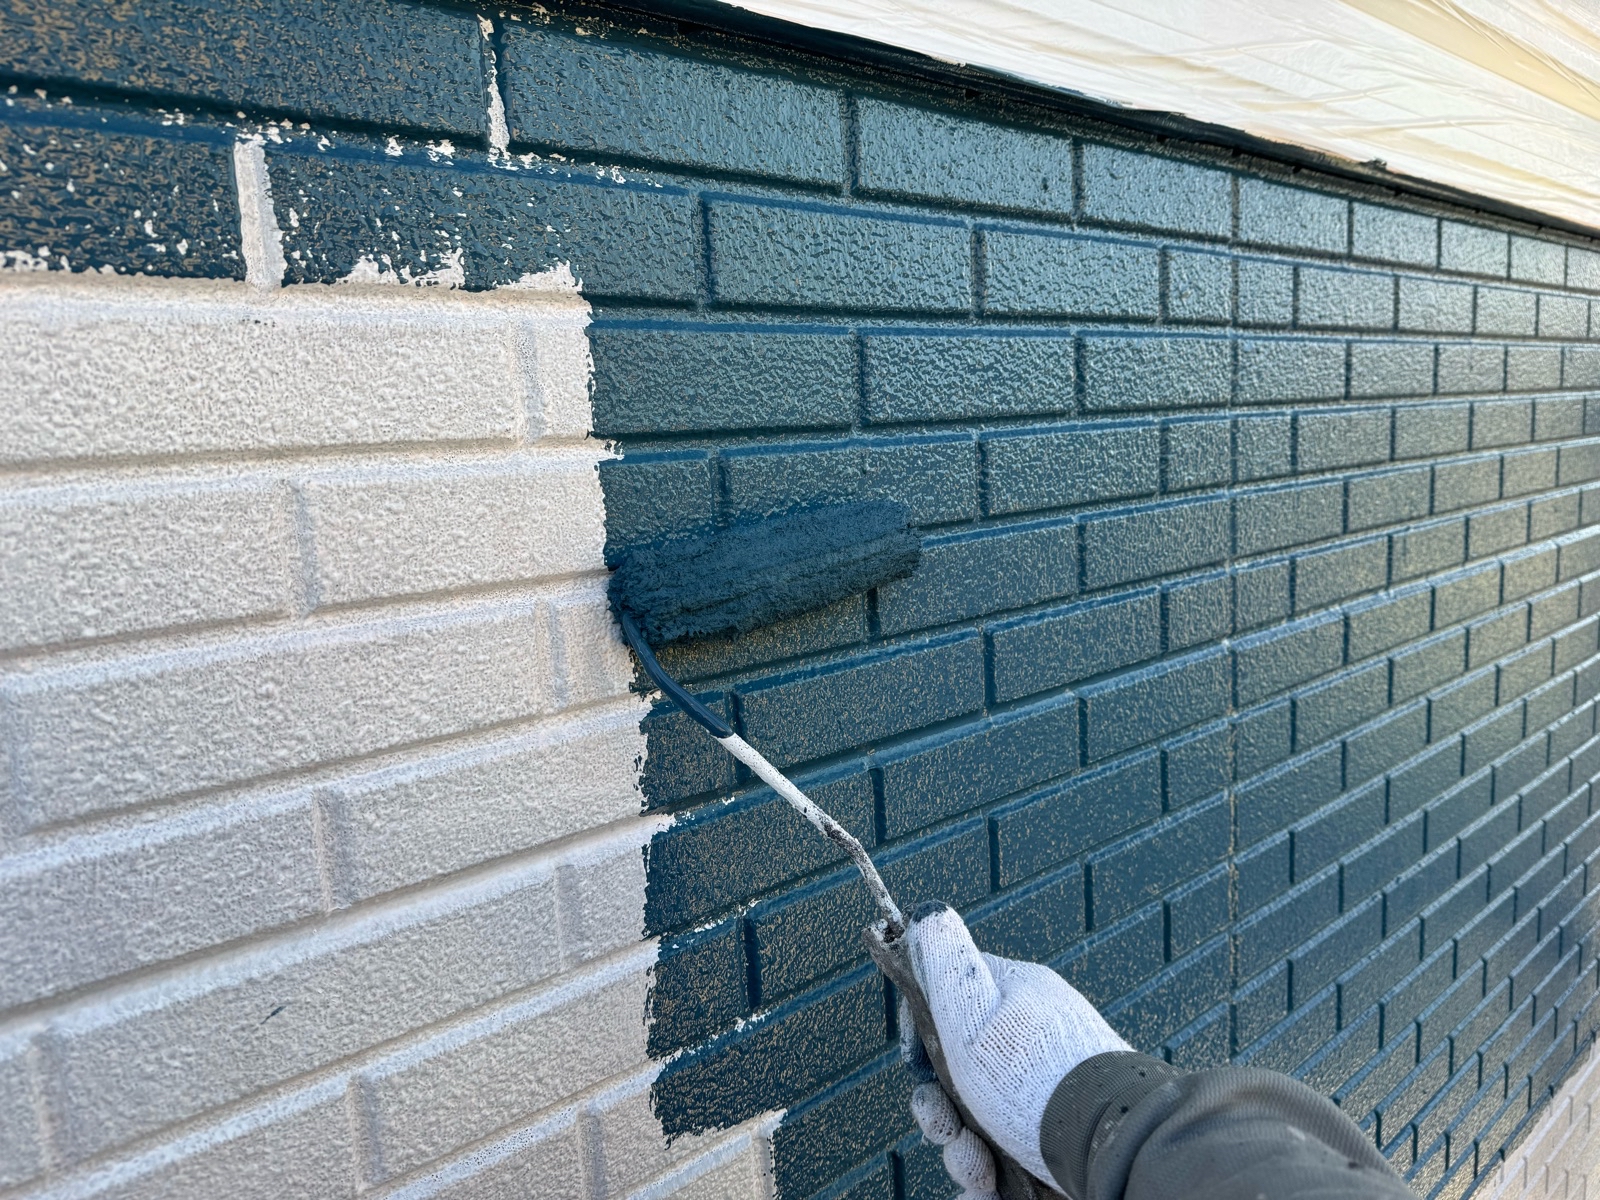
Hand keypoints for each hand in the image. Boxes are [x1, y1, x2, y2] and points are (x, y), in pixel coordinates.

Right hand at [900, 903, 1131, 1194]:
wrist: (1113, 1146)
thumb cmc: (1037, 1077)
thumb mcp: (975, 1009)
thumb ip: (945, 963)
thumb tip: (927, 912)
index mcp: (1015, 998)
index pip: (952, 1002)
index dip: (921, 1035)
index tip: (915, 1063)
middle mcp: (1034, 1043)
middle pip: (962, 1074)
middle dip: (941, 1110)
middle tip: (948, 1131)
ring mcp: (1052, 1092)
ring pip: (982, 1122)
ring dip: (964, 1154)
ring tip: (978, 1175)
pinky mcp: (1064, 1136)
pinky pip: (1011, 1156)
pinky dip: (994, 1177)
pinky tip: (990, 1193)